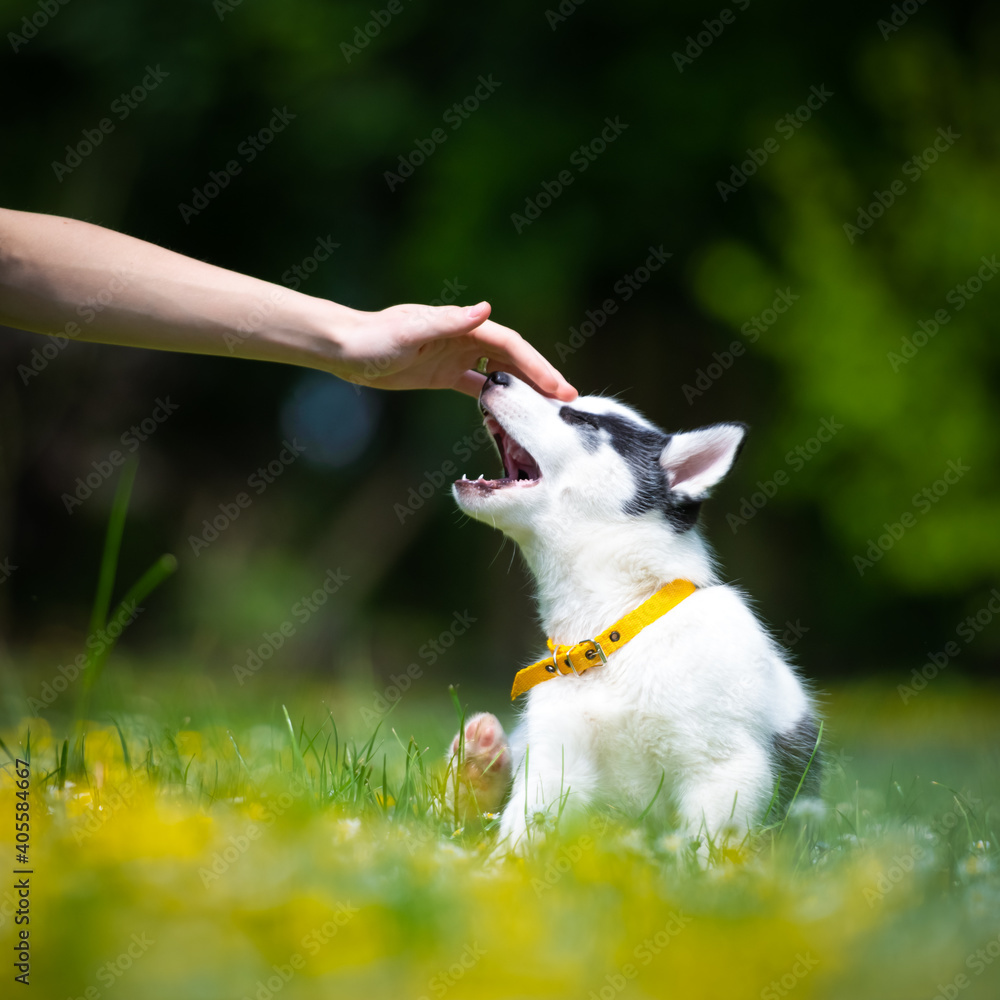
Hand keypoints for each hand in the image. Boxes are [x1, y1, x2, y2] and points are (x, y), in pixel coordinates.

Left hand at [331, 301, 576, 399]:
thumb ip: (449, 322)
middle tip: (567, 403)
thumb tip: (486, 309)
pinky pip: (477, 386)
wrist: (345, 348)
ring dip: (522, 389)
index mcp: (463, 325)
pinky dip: (494, 399)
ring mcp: (455, 356)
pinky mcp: (443, 373)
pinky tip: (507, 416)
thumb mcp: (411, 330)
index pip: (511, 345)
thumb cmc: (375, 337)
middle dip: (540, 378)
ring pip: (499, 373)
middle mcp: (464, 337)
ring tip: (545, 411)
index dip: (538, 365)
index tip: (559, 389)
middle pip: (513, 358)